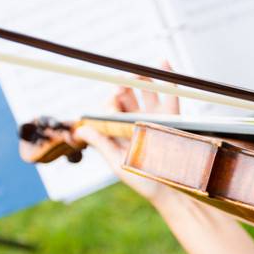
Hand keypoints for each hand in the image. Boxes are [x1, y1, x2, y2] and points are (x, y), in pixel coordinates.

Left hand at [74, 64, 179, 204]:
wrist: (173, 190)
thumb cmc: (144, 181)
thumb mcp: (118, 162)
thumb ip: (101, 142)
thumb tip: (80, 128)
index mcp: (120, 131)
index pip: (111, 107)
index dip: (109, 102)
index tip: (113, 105)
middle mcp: (136, 121)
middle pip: (127, 95)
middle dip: (123, 85)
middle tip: (123, 82)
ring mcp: (154, 118)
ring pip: (146, 91)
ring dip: (141, 77)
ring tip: (139, 71)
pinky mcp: (172, 118)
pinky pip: (169, 94)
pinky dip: (166, 77)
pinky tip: (162, 63)